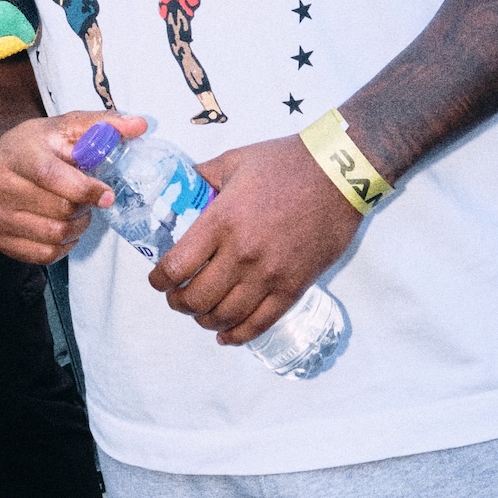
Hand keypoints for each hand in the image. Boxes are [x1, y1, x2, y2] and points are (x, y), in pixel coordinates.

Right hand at [0, 108, 145, 262]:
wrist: (2, 161)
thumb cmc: (40, 145)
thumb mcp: (68, 127)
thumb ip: (104, 125)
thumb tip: (140, 125)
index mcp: (18, 153)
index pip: (52, 175)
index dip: (85, 189)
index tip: (107, 194)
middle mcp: (0, 184)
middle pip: (60, 209)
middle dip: (84, 206)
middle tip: (88, 197)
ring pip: (54, 235)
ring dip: (77, 227)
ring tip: (76, 211)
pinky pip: (44, 255)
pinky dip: (63, 246)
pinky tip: (63, 226)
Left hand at [150, 134, 358, 344]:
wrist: (340, 174)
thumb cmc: (287, 162)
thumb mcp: (235, 160)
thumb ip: (203, 177)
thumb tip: (180, 188)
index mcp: (221, 221)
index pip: (176, 267)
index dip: (159, 280)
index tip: (157, 280)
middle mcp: (241, 254)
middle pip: (196, 299)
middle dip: (178, 303)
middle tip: (177, 297)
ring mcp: (269, 275)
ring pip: (224, 316)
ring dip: (204, 321)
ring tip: (201, 313)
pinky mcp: (293, 287)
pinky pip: (259, 324)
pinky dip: (237, 336)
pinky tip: (226, 335)